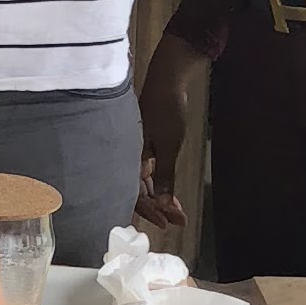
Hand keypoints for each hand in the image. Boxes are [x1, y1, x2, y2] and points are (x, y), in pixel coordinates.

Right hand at [136, 36, 202, 234]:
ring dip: (160, 198)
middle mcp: (127, 158)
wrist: (167, 81)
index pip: (135, 194)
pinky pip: (146, 172)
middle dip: (158, 208)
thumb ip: (164, 176)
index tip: (166, 223)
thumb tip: (162, 204)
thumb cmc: (166, 111)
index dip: (149, 211)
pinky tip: (169, 193)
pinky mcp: (143, 146)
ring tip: (177, 211)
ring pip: (142, 183)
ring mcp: (135, 152)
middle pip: (137, 191)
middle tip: (177, 220)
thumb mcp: (169, 147)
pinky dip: (158, 183)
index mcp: (129, 158)